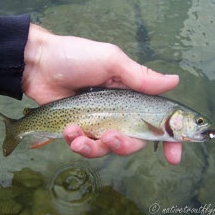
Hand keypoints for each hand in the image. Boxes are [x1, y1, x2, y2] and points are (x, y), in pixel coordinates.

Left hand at [22, 24, 181, 164]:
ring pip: (108, 149)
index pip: (157, 121)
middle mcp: (119, 113)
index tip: (175, 157)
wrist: (39, 65)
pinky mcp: (80, 130)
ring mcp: (99, 123)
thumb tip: (174, 81)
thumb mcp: (111, 61)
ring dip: (95, 147)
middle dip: (124, 146)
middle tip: (111, 137)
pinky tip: (68, 131)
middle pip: (134, 142)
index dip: (169, 140)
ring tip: (78, 135)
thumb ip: (140, 76)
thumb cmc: (76, 57)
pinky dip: (77, 143)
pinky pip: (86, 147)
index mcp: (131, 95)